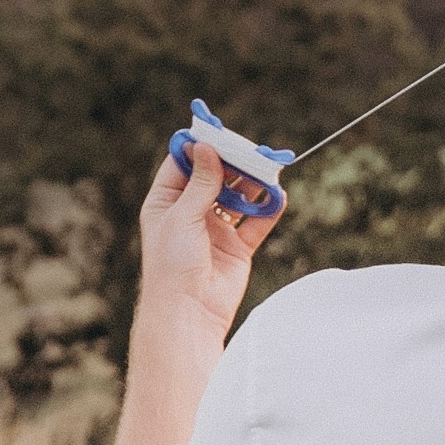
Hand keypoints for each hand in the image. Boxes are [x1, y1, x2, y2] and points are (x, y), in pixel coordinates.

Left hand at [134, 121, 269, 321]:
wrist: (188, 313)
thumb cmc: (172, 265)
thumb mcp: (182, 216)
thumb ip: (200, 183)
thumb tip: (207, 149)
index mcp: (166, 203)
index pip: (183, 165)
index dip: (200, 148)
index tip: (217, 132)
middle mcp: (190, 213)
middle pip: (215, 178)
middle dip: (232, 163)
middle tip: (251, 149)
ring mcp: (215, 230)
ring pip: (238, 197)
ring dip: (252, 183)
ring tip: (268, 167)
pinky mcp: (237, 248)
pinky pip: (256, 223)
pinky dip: (268, 209)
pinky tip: (278, 195)